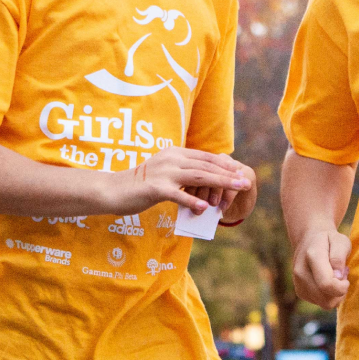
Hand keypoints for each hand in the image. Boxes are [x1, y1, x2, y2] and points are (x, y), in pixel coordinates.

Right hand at [113, 148, 251, 215]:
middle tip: (245, 181)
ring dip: (220, 183)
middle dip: (228, 174)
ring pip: (198, 176)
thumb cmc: (140, 185)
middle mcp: (172, 158)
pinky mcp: (155, 188)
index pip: (205, 157)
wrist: (113, 189)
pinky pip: (178, 194)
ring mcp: (164, 172)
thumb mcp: (164, 173)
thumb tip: (202, 185)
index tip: (239, 171)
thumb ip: (181, 175)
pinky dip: (192, 200)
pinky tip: (205, 207)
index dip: (224, 165)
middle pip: (206, 166)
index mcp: (175, 153)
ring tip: (236, 189)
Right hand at [292, 228, 351, 308]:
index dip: (342, 286)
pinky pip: (320, 303)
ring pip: (324, 304)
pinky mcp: (300, 291)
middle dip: (340, 291)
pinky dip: (328, 295)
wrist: (308, 239)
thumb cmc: (329, 240)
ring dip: (335, 294)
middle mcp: (301, 271)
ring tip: (335, 277)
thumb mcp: (340, 240)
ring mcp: (298, 283)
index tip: (345, 275)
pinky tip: (327, 281)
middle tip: (342, 274)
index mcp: (313, 256)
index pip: (327, 284)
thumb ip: (339, 257)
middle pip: (327, 300)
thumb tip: (338, 277)